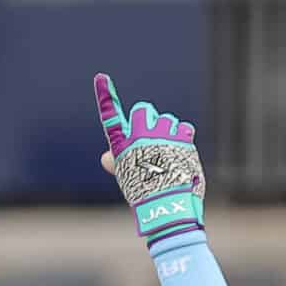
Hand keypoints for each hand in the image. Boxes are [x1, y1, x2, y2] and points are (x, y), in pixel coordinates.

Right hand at [93, 73, 203, 246]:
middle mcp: (141, 137)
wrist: (169, 207)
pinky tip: (181, 151)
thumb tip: (106, 157)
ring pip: (166, 119)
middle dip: (148, 119)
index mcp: (124, 146)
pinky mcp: (183, 139)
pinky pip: (184, 127)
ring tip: (168, 151)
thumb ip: (119, 162)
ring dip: (168, 130)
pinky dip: (183, 136)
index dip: (105, 96)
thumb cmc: (145, 195)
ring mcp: (163, 136)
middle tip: (152, 136)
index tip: (100, 78)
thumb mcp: (128, 178)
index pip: (111, 118)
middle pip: (143, 110)